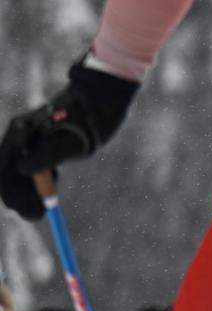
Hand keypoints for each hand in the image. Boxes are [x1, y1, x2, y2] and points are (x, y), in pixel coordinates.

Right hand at [1, 61, 139, 219]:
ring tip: (41, 209)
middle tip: (36, 216)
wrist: (104, 94)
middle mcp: (21, 133)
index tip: (31, 214)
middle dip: (21, 196)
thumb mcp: (73, 141)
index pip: (8, 171)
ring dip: (29, 189)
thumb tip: (24, 172)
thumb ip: (48, 156)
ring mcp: (30, 135)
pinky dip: (39, 177)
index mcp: (22, 133)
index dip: (16, 195)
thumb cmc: (91, 117)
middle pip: (11, 172)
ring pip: (21, 169)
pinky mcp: (42, 138)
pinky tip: (53, 186)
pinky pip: (33, 162)